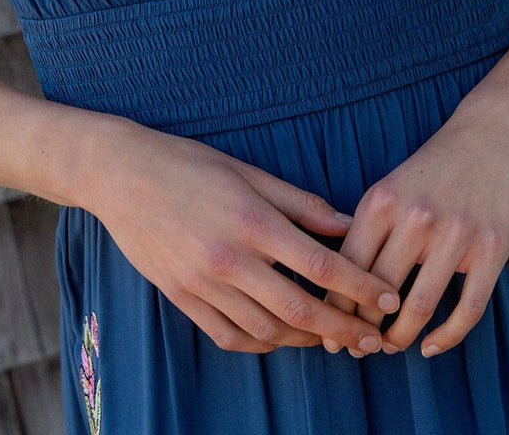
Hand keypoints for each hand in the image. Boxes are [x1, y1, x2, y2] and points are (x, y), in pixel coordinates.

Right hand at [91, 120, 399, 353]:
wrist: (120, 175)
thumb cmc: (189, 164)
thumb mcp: (248, 172)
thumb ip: (300, 203)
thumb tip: (347, 225)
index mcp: (252, 221)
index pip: (320, 266)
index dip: (360, 287)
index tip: (387, 298)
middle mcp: (228, 259)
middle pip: (300, 310)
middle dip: (343, 328)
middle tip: (371, 339)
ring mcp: (202, 283)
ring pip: (268, 330)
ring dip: (306, 340)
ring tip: (331, 337)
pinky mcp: (181, 297)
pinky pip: (230, 336)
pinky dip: (262, 343)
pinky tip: (281, 337)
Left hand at [321, 96, 508, 358]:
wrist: (496, 130)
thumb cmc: (438, 163)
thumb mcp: (392, 184)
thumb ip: (370, 225)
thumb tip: (338, 275)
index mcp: (382, 200)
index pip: (346, 264)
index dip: (334, 305)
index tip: (328, 330)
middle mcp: (415, 217)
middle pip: (377, 291)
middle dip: (362, 329)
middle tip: (356, 348)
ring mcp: (456, 234)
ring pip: (418, 307)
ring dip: (400, 338)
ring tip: (390, 348)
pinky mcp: (492, 249)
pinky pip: (466, 308)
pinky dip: (446, 337)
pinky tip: (431, 347)